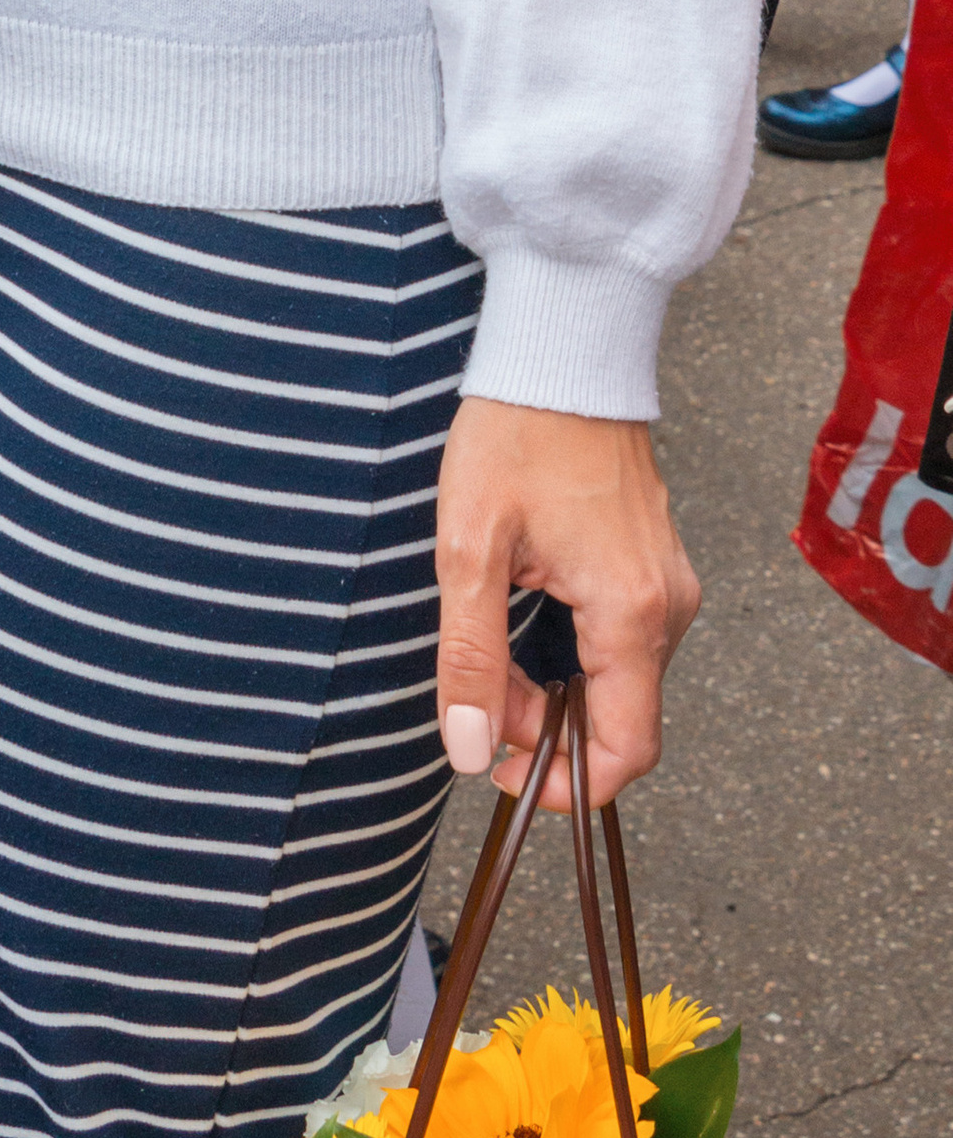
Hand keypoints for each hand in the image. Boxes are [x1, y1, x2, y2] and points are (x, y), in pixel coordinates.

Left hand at [434, 399, 698, 810]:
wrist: (562, 354)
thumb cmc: (516, 434)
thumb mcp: (469, 547)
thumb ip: (470, 656)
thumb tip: (469, 749)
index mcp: (632, 612)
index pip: (628, 751)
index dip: (565, 783)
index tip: (501, 771)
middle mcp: (668, 606)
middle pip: (618, 717)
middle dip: (544, 726)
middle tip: (475, 690)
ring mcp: (668, 584)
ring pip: (616, 679)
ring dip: (552, 685)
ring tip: (488, 641)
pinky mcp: (655, 565)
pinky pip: (621, 638)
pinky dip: (570, 650)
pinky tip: (522, 611)